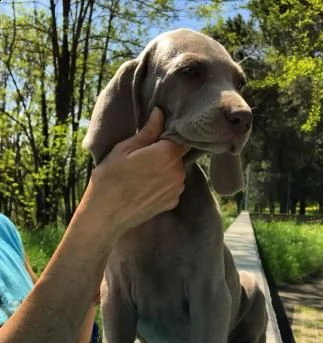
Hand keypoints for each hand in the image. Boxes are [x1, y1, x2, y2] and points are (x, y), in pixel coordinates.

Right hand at [89, 107, 188, 235]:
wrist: (106, 214)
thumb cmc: (111, 178)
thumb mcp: (125, 149)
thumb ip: (148, 130)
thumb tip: (160, 112)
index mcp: (168, 153)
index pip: (181, 135)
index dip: (171, 133)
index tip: (159, 134)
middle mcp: (178, 171)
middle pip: (179, 154)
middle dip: (166, 151)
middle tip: (145, 154)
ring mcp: (177, 189)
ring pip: (176, 170)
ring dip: (166, 168)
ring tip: (144, 172)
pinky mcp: (173, 202)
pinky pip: (173, 185)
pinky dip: (165, 183)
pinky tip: (147, 186)